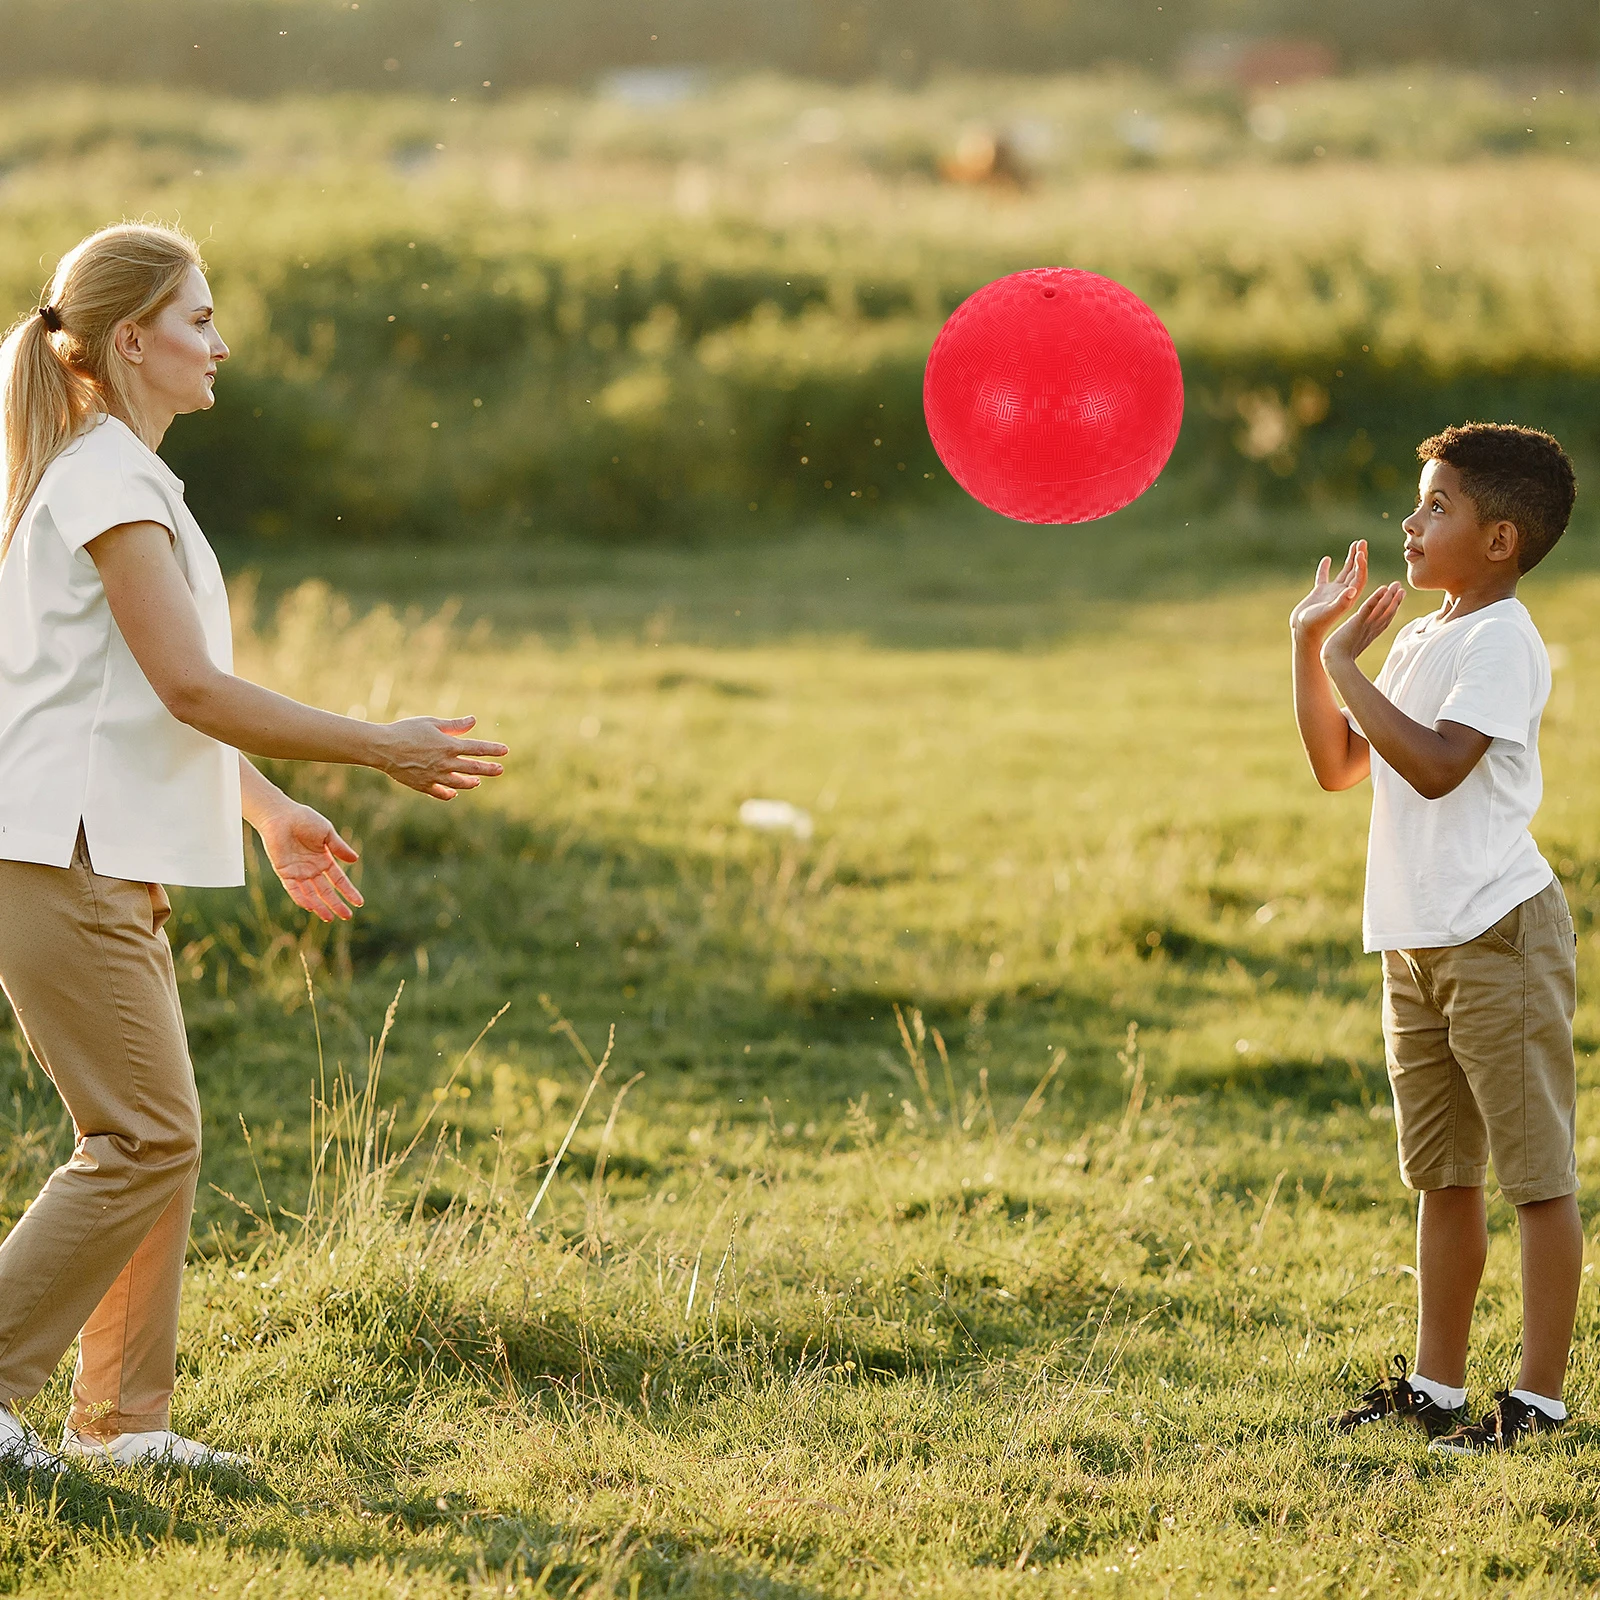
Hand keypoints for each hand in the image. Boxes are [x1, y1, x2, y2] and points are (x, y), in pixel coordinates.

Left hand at [254, 801, 362, 921]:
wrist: (281, 816)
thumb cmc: (304, 820)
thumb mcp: (327, 833)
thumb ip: (339, 848)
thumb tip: (355, 860)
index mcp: (324, 860)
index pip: (339, 880)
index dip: (349, 891)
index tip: (359, 903)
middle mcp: (312, 869)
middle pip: (326, 891)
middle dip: (336, 904)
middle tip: (347, 916)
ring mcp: (298, 872)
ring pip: (311, 894)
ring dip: (320, 906)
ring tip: (329, 918)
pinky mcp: (284, 872)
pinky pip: (293, 889)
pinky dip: (301, 898)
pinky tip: (311, 907)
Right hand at [377, 715, 507, 800]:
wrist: (382, 747)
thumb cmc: (406, 730)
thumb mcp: (431, 723)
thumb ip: (454, 725)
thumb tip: (473, 721)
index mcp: (448, 745)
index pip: (477, 748)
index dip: (492, 749)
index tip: (505, 751)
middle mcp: (445, 763)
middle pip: (473, 767)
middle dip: (488, 768)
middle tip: (500, 770)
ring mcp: (435, 776)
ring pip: (459, 783)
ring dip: (471, 782)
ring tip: (478, 781)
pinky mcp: (423, 785)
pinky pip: (440, 793)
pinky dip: (449, 793)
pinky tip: (454, 793)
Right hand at [1290, 541, 1366, 645]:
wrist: (1302, 632)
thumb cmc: (1315, 624)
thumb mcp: (1328, 612)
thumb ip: (1341, 601)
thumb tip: (1352, 590)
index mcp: (1348, 597)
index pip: (1359, 578)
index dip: (1361, 565)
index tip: (1360, 552)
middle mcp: (1343, 594)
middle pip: (1355, 572)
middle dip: (1360, 557)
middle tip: (1362, 542)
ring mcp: (1331, 593)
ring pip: (1344, 572)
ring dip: (1350, 559)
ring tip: (1355, 544)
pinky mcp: (1320, 593)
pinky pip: (1324, 577)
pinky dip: (1326, 568)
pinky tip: (1328, 559)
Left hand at [1323, 580, 1404, 667]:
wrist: (1334, 662)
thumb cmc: (1338, 659)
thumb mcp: (1350, 649)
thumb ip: (1354, 645)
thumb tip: (1353, 648)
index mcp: (1369, 636)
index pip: (1383, 621)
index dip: (1391, 611)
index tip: (1397, 602)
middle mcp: (1370, 630)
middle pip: (1387, 614)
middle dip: (1395, 602)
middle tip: (1402, 589)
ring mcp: (1365, 626)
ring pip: (1381, 609)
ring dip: (1390, 596)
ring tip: (1397, 585)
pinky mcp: (1357, 623)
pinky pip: (1368, 608)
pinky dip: (1376, 598)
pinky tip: (1382, 589)